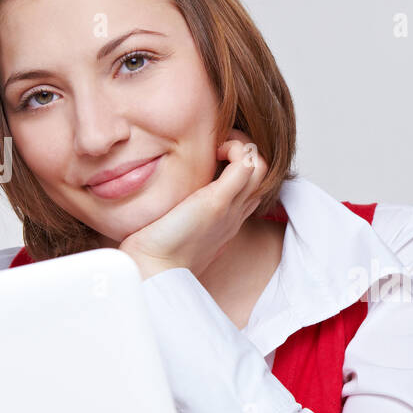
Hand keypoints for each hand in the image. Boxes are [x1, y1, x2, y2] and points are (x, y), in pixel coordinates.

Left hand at [119, 129, 268, 279]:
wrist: (152, 268)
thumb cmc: (155, 249)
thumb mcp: (174, 225)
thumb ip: (180, 210)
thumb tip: (166, 194)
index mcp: (227, 220)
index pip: (251, 185)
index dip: (238, 163)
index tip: (211, 155)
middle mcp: (235, 213)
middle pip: (261, 173)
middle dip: (242, 149)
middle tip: (215, 144)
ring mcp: (231, 208)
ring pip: (260, 165)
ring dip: (242, 145)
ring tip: (215, 146)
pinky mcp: (218, 203)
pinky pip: (247, 164)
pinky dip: (236, 147)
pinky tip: (213, 150)